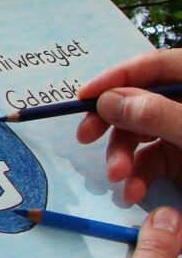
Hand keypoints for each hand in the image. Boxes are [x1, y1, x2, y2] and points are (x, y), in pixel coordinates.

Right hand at [76, 49, 181, 202]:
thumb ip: (155, 114)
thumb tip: (107, 101)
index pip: (152, 66)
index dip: (117, 77)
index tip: (85, 96)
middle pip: (138, 101)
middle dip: (111, 123)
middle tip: (85, 136)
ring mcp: (181, 132)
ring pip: (139, 135)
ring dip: (121, 156)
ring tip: (117, 176)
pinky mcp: (180, 160)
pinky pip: (150, 162)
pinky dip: (137, 177)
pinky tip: (134, 192)